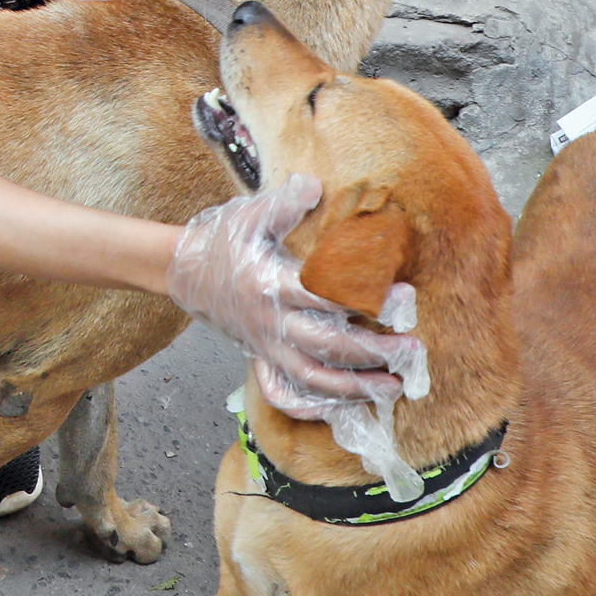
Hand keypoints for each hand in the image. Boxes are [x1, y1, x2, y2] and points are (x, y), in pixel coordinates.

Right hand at [165, 174, 424, 414]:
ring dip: (355, 387)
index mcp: (271, 284)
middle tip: (412, 351)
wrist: (183, 270)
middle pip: (326, 347)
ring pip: (312, 378)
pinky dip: (312, 406)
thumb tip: (314, 186)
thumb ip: (284, 203)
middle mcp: (270, 322)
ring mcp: (265, 346)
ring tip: (393, 385)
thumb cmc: (223, 240)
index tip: (404, 298)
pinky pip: (284, 392)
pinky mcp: (260, 358)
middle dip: (373, 353)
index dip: (365, 301)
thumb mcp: (250, 215)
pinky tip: (342, 408)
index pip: (324, 298)